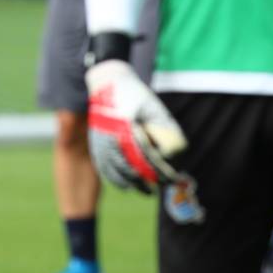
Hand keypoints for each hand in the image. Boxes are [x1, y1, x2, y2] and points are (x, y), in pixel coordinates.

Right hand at [86, 56, 186, 193]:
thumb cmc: (133, 93)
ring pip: (113, 170)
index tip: (166, 179)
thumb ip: (164, 127)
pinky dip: (113, 177)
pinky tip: (123, 184)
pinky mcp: (95, 141)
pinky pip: (102, 165)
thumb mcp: (153, 107)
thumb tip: (177, 149)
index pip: (143, 158)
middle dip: (143, 182)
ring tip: (142, 190)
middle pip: (127, 169)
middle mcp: (111, 137)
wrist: (106, 82)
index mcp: (126, 128)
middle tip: (155, 189)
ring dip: (128, 183)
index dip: (156, 171)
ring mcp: (100, 140)